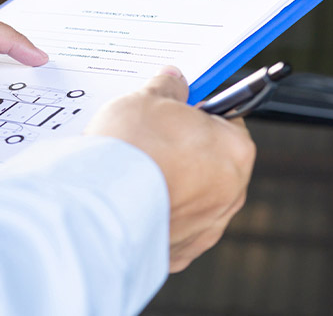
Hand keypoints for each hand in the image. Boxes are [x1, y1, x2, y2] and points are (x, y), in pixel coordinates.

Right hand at [84, 66, 255, 272]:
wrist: (97, 204)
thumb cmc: (131, 149)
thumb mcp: (148, 99)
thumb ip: (167, 88)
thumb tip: (173, 80)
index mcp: (235, 150)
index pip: (227, 119)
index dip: (199, 112)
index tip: (179, 111)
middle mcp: (230, 194)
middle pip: (212, 161)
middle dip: (186, 150)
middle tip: (151, 139)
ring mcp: (205, 228)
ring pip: (193, 198)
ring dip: (172, 185)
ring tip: (136, 172)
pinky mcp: (179, 253)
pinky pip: (172, 227)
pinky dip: (156, 215)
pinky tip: (133, 201)